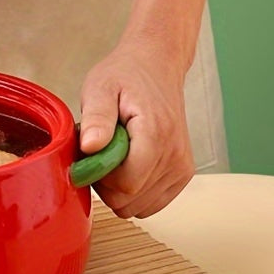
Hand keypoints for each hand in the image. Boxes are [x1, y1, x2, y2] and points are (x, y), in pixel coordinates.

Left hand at [79, 35, 194, 218]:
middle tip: (102, 151)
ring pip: (138, 207)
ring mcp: (182, 168)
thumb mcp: (100, 88)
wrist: (157, 66)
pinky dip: (134, 192)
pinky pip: (150, 204)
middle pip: (129, 200)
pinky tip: (128, 166)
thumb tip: (90, 147)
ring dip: (119, 189)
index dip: (100, 176)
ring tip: (116, 155)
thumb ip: (96, 118)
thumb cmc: (126, 75)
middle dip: (106, 184)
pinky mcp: (182, 175)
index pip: (126, 185)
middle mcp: (175, 155)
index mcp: (156, 134)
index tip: (93, 152)